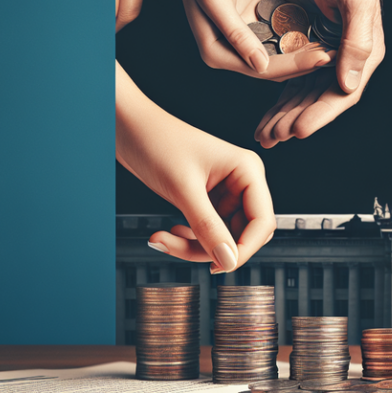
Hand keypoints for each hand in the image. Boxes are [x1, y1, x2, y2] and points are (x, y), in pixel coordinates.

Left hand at [116, 63, 273, 273]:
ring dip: (193, 245)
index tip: (222, 265)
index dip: (245, 248)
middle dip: (213, 247)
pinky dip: (188, 238)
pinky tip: (168, 232)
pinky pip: (207, 231)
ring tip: (163, 239)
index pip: (263, 221)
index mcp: (248, 170)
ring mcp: (225, 191)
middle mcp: (242, 181)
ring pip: (223, 236)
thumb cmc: (157, 141)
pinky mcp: (207, 199)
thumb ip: (208, 228)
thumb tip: (229, 260)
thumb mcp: (183, 189)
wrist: (128, 126)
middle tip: (182, 250)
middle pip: (244, 233)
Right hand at [168, 0, 330, 79]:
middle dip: (305, 60)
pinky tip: (328, 27)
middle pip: (277, 63)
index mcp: (217, 52)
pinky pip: (288, 26)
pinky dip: (305, 28)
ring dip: (308, 47)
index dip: (293, 66)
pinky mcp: (264, 12)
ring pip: (285, 47)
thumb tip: (259, 66)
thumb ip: (236, 33)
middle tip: (337, 54)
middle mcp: (236, 47)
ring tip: (337, 43)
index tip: (322, 59)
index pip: (262, 69)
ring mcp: (252, 30)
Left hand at [256, 0, 382, 146]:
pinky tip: (265, 107)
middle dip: (296, 119)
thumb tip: (349, 82)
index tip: (298, 130)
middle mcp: (342, 52)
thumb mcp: (356, 1)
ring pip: (302, 90)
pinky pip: (289, 73)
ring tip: (266, 131)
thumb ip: (357, 42)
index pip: (342, 93)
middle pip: (319, 98)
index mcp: (362, 48)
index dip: (319, 114)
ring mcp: (319, 46)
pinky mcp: (299, 36)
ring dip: (284, 112)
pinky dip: (277, 91)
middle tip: (275, 136)